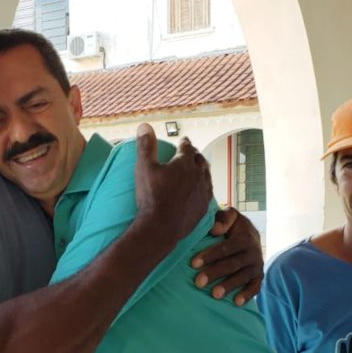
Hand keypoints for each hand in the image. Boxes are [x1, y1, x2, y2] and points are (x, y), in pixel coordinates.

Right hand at [133, 124, 210, 249]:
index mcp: (184, 163)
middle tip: (191, 152)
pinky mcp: (203, 207)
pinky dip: (204, 186)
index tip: (183, 140)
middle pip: (200, 160)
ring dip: (202, 169)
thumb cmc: (151, 196)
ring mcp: (203, 192)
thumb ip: (145, 146)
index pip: (187, 147)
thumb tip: (144, 125)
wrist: (161, 227)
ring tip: (199, 168)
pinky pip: (207, 192)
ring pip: (207, 175)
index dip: (185, 142)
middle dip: (195, 154)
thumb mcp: (144, 168)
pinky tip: (201, 189)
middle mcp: (198, 175)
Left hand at [190, 207, 262, 305]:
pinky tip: (235, 303)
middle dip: (215, 273)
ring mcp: (257, 265)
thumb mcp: (230, 216)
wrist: (250, 235)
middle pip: (232, 264)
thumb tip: (214, 229)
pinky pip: (255, 287)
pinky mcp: (259, 277)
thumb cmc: (232, 226)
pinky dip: (247, 295)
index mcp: (245, 237)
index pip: (226, 248)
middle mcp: (254, 252)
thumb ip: (223, 218)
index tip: (193, 264)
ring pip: (242, 277)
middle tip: (198, 282)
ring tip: (214, 295)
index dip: (210, 255)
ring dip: (229, 286)